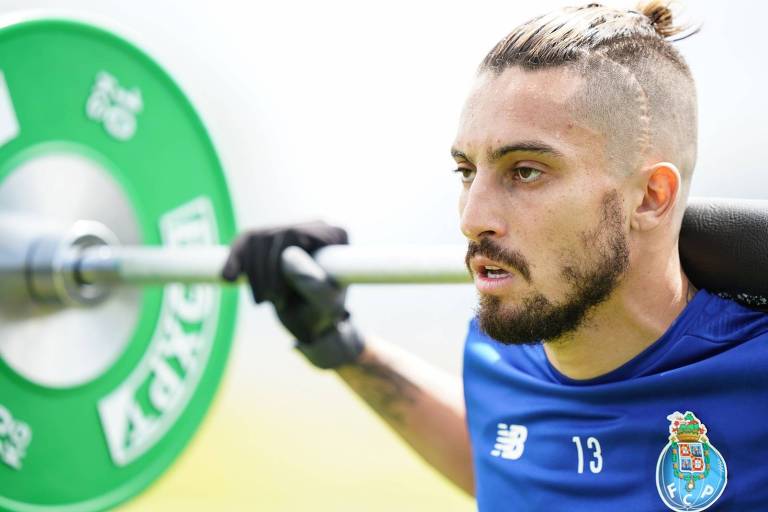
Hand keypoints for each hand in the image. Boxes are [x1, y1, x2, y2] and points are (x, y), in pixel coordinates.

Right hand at [221, 222, 363, 367]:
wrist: (312, 324)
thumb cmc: (324, 315)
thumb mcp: (325, 306)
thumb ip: (313, 284)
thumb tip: (288, 256)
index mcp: (334, 236)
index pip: (293, 234)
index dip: (276, 263)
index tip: (278, 297)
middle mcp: (314, 227)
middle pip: (271, 236)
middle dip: (263, 273)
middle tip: (269, 302)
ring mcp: (292, 230)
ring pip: (255, 238)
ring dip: (252, 273)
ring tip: (262, 301)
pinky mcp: (272, 241)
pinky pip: (245, 241)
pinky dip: (234, 259)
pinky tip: (229, 278)